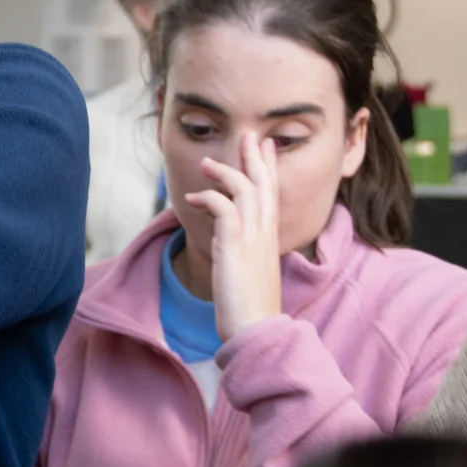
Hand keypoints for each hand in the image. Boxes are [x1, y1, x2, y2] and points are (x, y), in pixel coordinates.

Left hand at [185, 133, 284, 341]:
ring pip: (245, 189)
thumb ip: (247, 254)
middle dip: (256, 158)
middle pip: (264, 185)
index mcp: (270, 239)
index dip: (268, 170)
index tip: (265, 149)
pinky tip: (193, 198)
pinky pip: (224, 207)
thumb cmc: (250, 308)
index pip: (272, 196)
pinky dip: (208, 197)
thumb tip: (233, 245)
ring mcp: (253, 238)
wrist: (255, 330)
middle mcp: (266, 233)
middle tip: (249, 136)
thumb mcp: (251, 273)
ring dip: (225, 172)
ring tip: (207, 163)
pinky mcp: (235, 245)